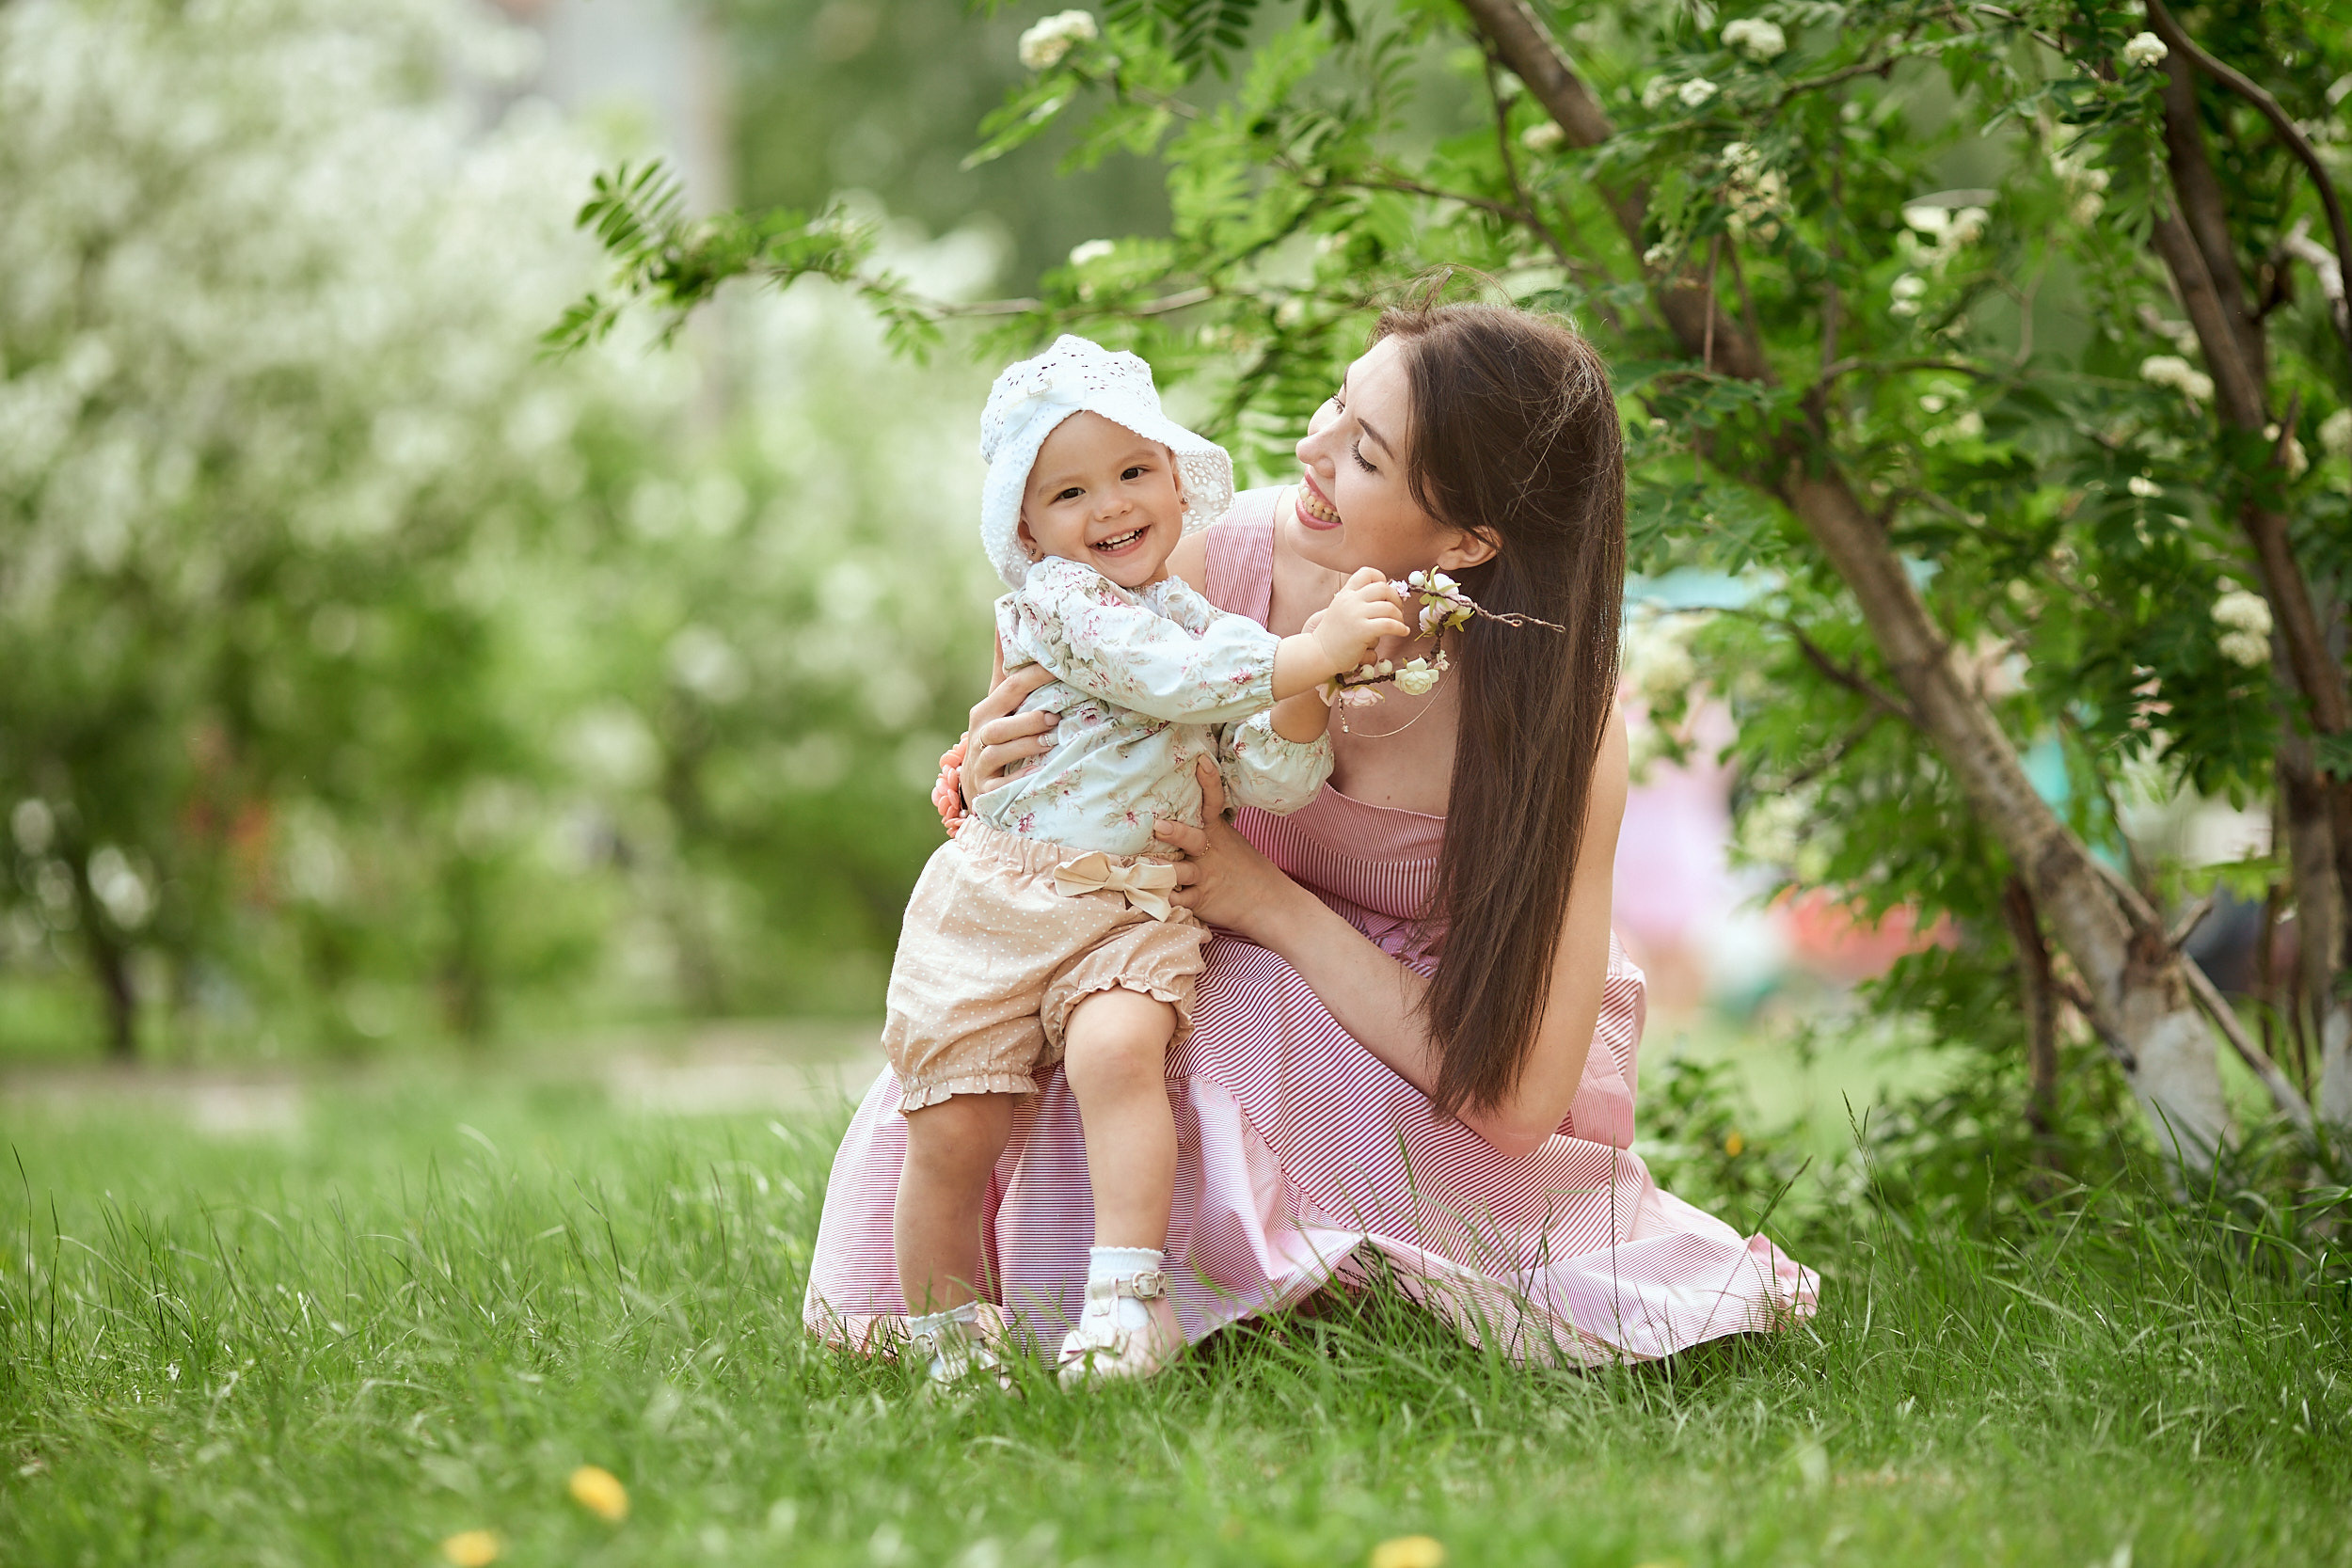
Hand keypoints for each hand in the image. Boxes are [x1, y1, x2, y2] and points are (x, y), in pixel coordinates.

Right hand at [960, 657, 1058, 802]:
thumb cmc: (996, 736)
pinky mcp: (985, 791)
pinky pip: (1001, 785)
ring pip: (998, 751)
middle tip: (1055, 716)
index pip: (1009, 689)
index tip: (1060, 667)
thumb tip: (1004, 624)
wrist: (976, 785)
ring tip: (1051, 741)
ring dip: (1025, 745)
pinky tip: (1038, 773)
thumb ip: (1005, 670)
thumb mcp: (999, 705)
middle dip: (1027, 719)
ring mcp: (980, 765)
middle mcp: (979, 736)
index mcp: (985, 711)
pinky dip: (1018, 779)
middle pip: (998, 724)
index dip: (1034, 677)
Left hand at [1154, 758, 1294, 938]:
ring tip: (1148, 868)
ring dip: (1166, 870)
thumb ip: (1207, 822)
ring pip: (1182, 871)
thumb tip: (1178, 795)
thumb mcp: (1228, 838)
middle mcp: (1208, 851)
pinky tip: (1158, 899)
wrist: (1266, 900)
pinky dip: (1170, 900)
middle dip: (1176, 832)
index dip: (1209, 782)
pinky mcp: (1201, 899)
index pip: (1213, 802)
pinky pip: (1183, 900)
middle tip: (1159, 826)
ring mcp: (1204, 875)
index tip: (1201, 762)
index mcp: (1216, 831)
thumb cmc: (1241, 865)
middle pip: (1192, 838)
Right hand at [1312, 567, 1410, 676]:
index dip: (1381, 579)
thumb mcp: (1340, 610)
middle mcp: (1351, 600)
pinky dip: (1400, 627)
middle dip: (1395, 599)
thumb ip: (1356, 602)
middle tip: (1397, 610)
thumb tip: (1381, 599)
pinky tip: (1403, 631)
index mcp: (1345, 593)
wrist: (1319, 653)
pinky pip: (1389, 625)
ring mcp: (1356, 615)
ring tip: (1399, 624)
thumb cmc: (1332, 636)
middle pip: (1383, 588)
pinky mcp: (1362, 631)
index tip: (1385, 593)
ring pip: (1389, 607)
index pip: (1367, 573)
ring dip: (1399, 616)